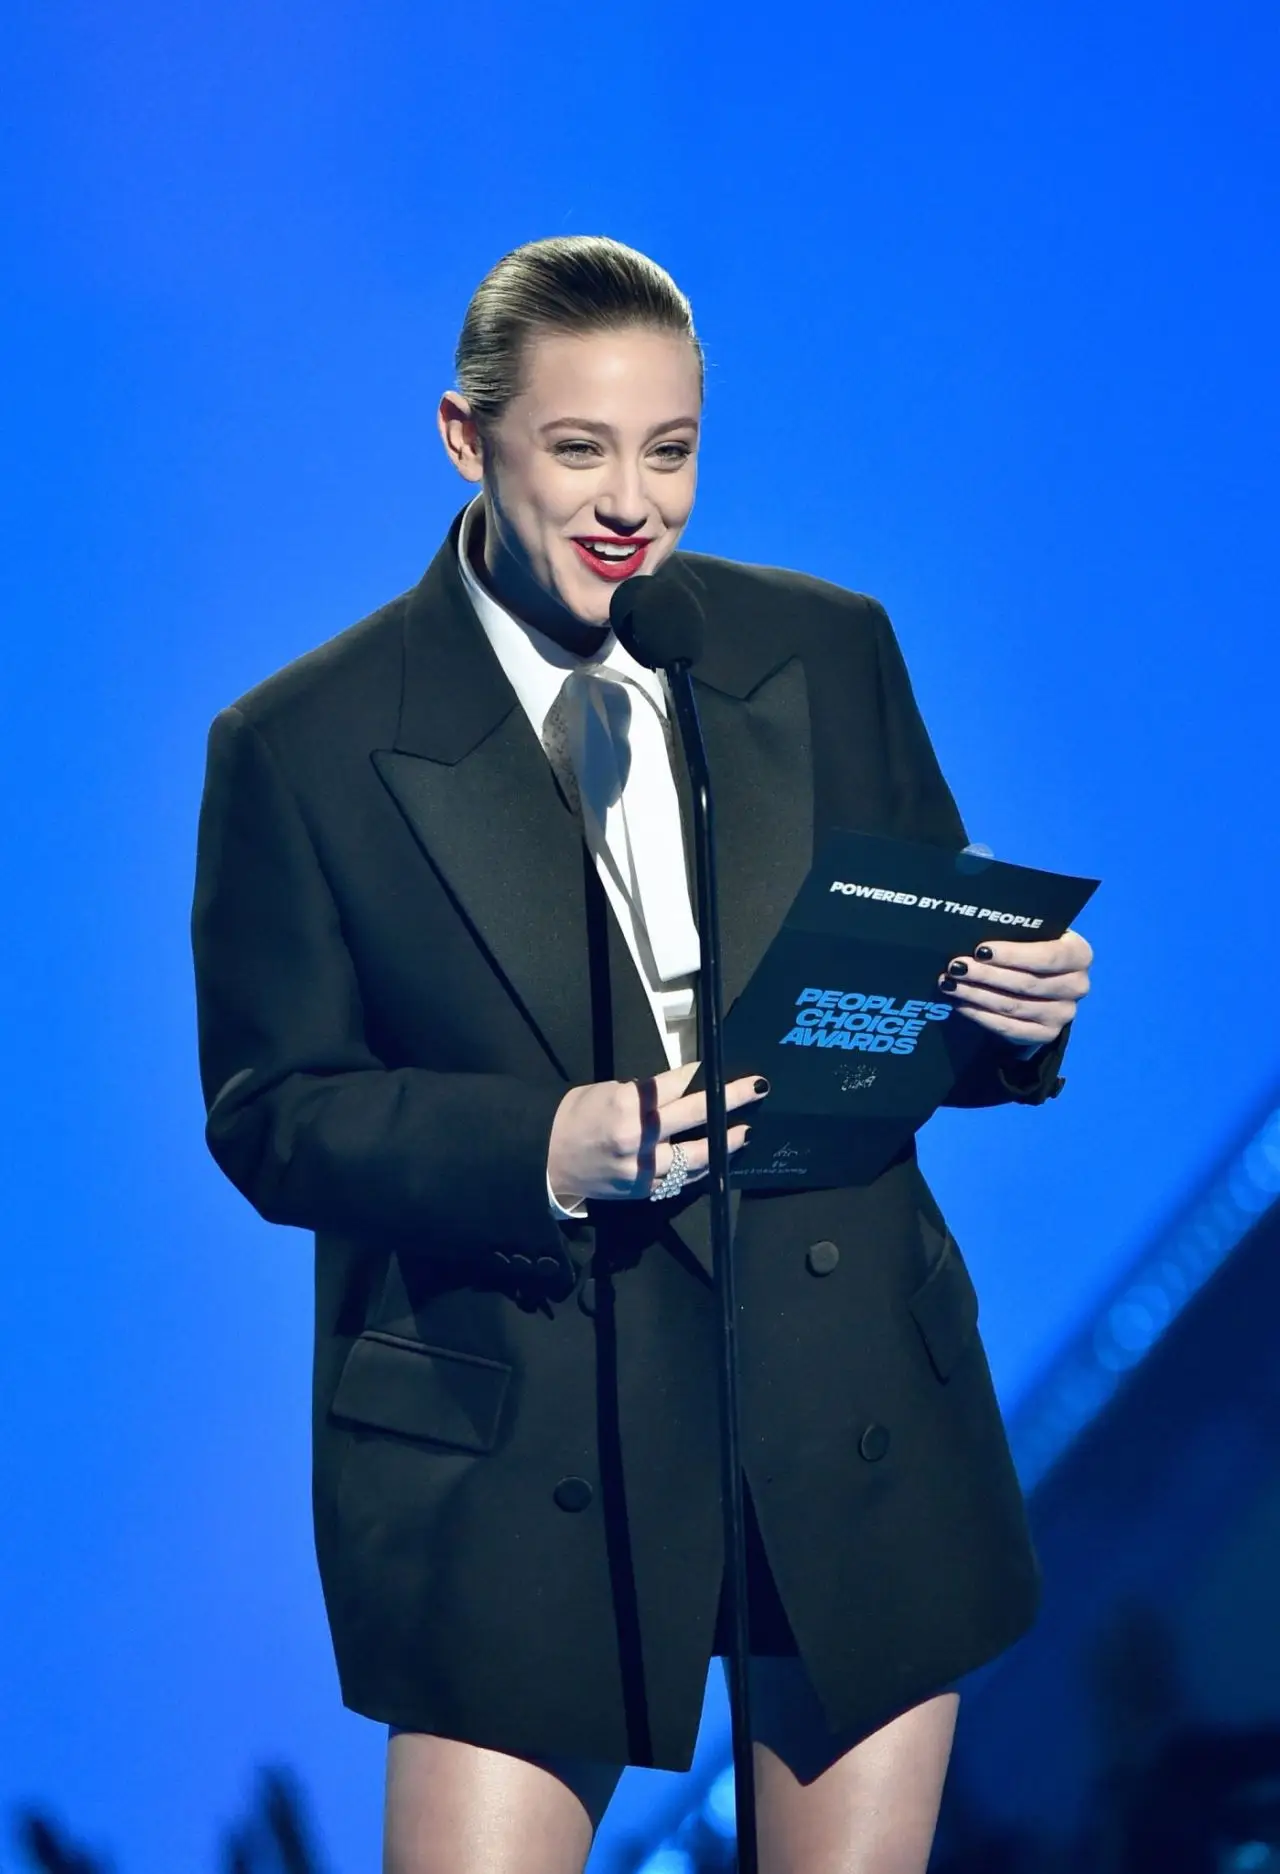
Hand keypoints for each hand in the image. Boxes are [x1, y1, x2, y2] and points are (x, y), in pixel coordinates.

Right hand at [547, 1061, 768, 1207]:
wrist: (547, 1157)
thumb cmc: (577, 1115)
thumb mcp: (609, 1091)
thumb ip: (645, 1095)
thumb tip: (681, 1093)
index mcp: (627, 1103)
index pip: (676, 1085)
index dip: (703, 1075)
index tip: (723, 1068)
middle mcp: (638, 1136)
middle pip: (695, 1115)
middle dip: (729, 1100)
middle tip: (756, 1089)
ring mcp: (642, 1167)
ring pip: (695, 1156)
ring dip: (725, 1143)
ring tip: (745, 1132)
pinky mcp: (642, 1189)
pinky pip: (679, 1179)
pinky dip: (699, 1168)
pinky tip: (715, 1158)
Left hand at [937, 929, 1092, 1048]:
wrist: (1041, 984)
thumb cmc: (1030, 948)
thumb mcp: (1031, 934)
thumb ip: (1015, 931)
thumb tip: (976, 928)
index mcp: (1079, 954)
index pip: (1049, 956)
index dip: (1013, 954)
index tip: (980, 949)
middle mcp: (1077, 986)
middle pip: (1027, 983)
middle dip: (986, 974)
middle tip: (956, 966)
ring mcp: (1063, 1014)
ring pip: (1013, 1006)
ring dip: (976, 994)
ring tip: (949, 983)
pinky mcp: (1046, 1034)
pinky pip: (1009, 1028)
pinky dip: (980, 1015)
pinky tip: (960, 1004)